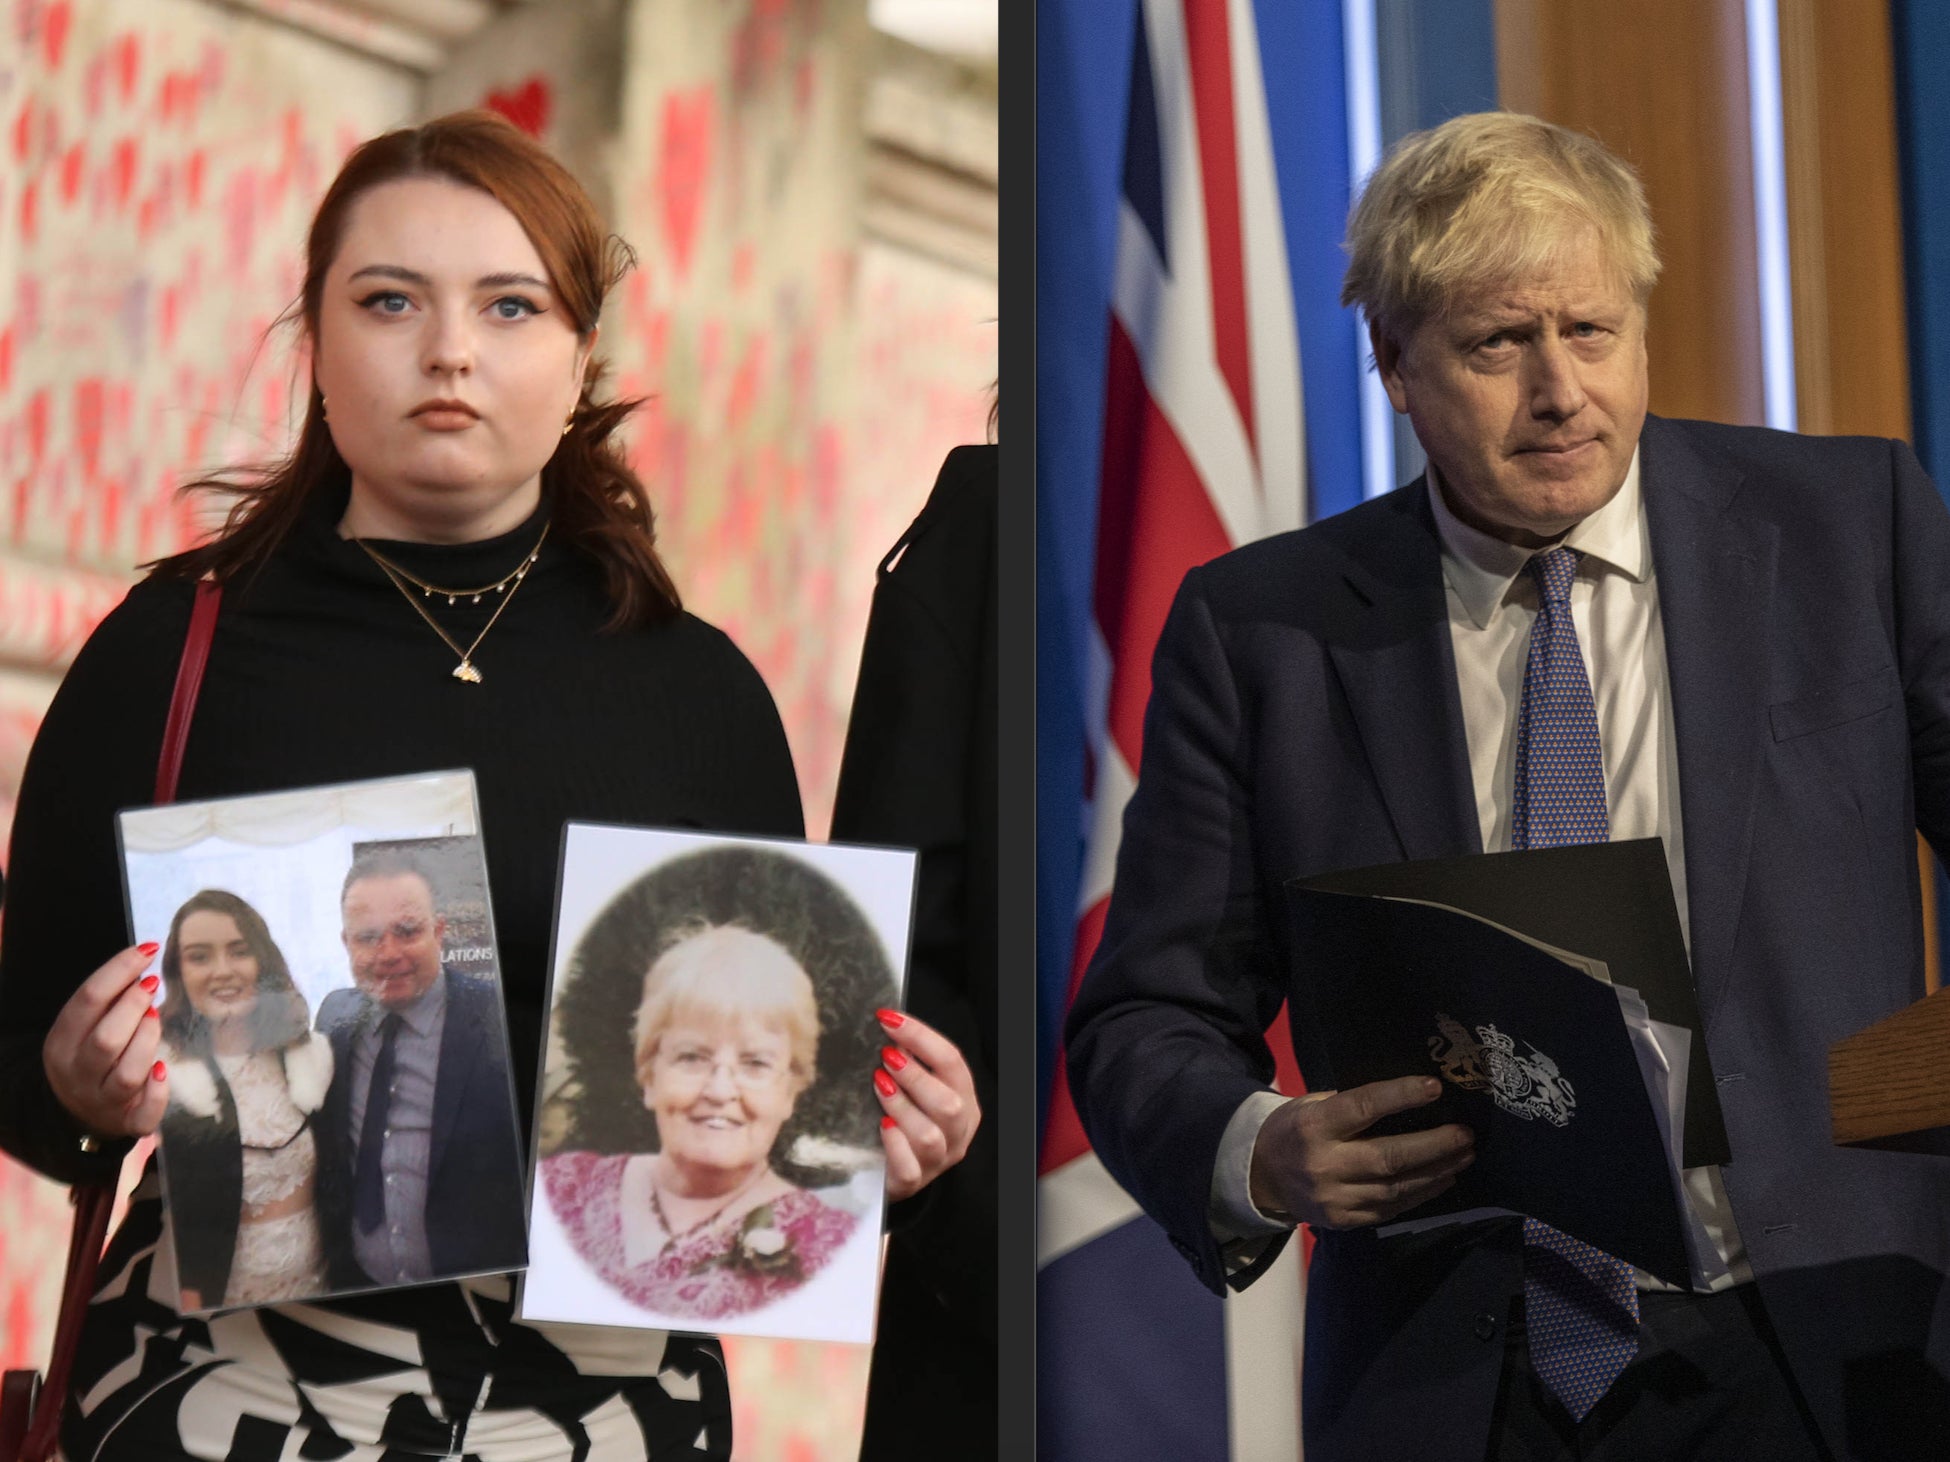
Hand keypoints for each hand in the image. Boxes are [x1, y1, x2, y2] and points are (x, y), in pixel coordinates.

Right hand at [43, 942, 169, 1139]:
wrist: (76, 1110)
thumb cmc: (89, 1054)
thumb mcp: (83, 1027)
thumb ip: (106, 1001)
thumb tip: (141, 961)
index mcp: (62, 1043)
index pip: (87, 1000)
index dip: (120, 970)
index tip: (148, 949)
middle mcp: (77, 1074)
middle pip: (106, 1040)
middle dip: (134, 1006)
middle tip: (152, 985)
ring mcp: (102, 1100)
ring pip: (127, 1074)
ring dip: (147, 1041)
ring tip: (156, 1018)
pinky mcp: (127, 1122)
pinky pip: (144, 1114)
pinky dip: (157, 1092)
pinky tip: (163, 1069)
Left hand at [872, 1008, 979, 1202]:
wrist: (890, 1172)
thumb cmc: (902, 1120)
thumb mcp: (914, 1090)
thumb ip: (908, 1063)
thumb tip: (890, 1031)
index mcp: (964, 1102)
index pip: (952, 1062)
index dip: (920, 1037)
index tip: (888, 1019)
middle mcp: (957, 1132)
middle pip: (948, 1103)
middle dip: (915, 1075)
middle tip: (884, 1057)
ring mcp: (937, 1161)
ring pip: (929, 1136)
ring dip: (902, 1106)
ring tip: (878, 1085)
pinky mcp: (912, 1183)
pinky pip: (909, 1168)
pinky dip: (895, 1145)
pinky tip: (881, 1126)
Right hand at [1249, 1076, 1472, 1229]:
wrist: (1261, 1176)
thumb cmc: (1294, 1129)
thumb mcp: (1313, 1105)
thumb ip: (1352, 1105)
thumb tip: (1410, 1100)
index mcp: (1314, 1126)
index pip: (1363, 1107)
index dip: (1401, 1096)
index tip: (1434, 1087)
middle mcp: (1325, 1164)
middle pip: (1389, 1157)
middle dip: (1434, 1146)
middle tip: (1465, 1134)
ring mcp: (1335, 1198)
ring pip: (1397, 1188)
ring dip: (1437, 1172)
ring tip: (1464, 1155)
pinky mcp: (1344, 1221)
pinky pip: (1392, 1209)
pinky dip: (1421, 1193)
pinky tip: (1442, 1179)